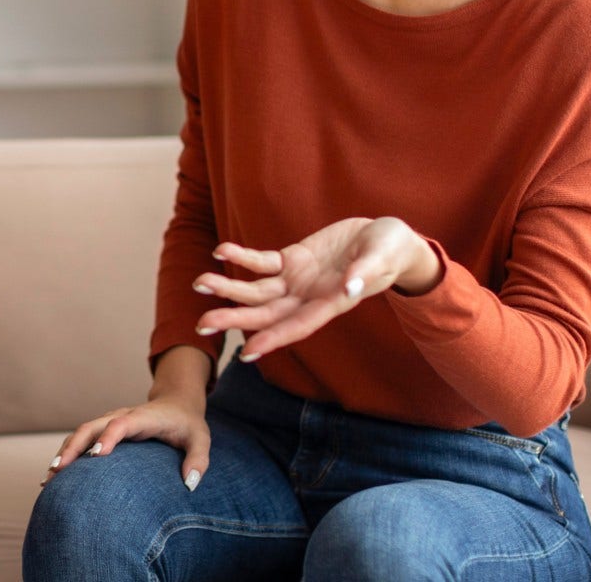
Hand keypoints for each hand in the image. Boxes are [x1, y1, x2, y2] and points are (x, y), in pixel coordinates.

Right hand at [44, 345, 211, 491]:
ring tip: (48, 480)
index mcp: (142, 417)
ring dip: (64, 453)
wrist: (176, 403)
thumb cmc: (187, 424)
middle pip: (90, 427)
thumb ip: (199, 460)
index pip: (121, 424)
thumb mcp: (201, 439)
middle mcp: (120, 416)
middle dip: (73, 447)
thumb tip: (190, 485)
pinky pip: (81, 440)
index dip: (108, 437)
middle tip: (58, 471)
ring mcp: (109, 422)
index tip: (96, 456)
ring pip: (80, 433)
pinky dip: (67, 455)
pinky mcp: (103, 431)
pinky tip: (54, 477)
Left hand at [194, 216, 441, 361]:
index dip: (273, 339)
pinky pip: (262, 261)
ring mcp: (297, 280)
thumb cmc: (390, 250)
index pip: (298, 326)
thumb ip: (366, 273)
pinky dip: (242, 257)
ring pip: (257, 290)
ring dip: (229, 288)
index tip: (248, 352)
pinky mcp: (292, 259)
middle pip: (266, 313)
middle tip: (202, 324)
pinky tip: (221, 251)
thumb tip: (351, 288)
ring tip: (200, 283)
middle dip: (235, 318)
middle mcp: (309, 298)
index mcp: (331, 304)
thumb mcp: (383, 257)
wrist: (386, 238)